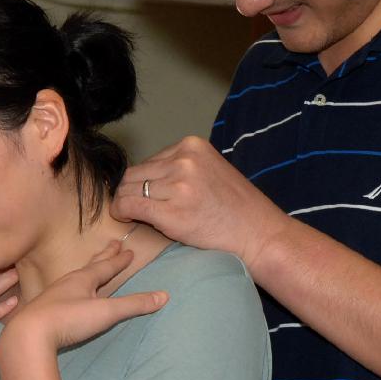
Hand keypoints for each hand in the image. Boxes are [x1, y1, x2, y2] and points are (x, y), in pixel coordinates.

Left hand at [0, 242, 167, 354]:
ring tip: (92, 267)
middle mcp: (69, 282)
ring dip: (87, 270)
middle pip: (90, 265)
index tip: (128, 249)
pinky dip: (73, 288)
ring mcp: (54, 295)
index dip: (119, 259)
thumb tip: (164, 295)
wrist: (28, 335)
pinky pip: (63, 292)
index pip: (106, 266)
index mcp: (84, 278)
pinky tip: (69, 295)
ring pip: (75, 277)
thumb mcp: (106, 311)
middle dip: (104, 256)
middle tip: (113, 244)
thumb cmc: (69, 319)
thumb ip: (134, 304)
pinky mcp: (44, 310)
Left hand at [111, 136, 289, 267]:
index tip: (149, 196)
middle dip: (131, 192)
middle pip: (134, 173)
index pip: (149, 160)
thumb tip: (142, 175)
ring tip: (138, 217)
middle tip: (136, 208)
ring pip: (129, 190)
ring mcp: (178, 186)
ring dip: (128, 204)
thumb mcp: (209, 170)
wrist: (258, 233)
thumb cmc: (236, 207)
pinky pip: (131, 207)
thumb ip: (180, 167)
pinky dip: (122, 213)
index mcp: (192, 145)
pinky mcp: (172, 212)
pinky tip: (126, 220)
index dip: (143, 181)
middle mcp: (184, 160)